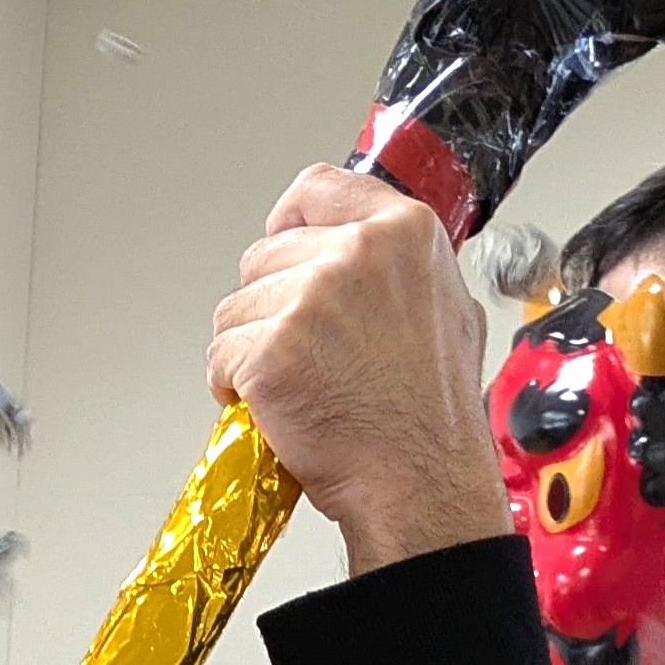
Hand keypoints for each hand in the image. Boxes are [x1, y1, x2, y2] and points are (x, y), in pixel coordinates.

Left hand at [207, 165, 508, 578]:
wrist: (417, 475)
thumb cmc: (430, 410)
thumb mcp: (445, 305)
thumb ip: (398, 264)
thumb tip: (363, 247)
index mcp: (404, 230)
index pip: (316, 188)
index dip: (290, 222)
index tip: (285, 244)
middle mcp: (355, 253)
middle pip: (264, 256)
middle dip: (269, 305)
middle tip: (308, 353)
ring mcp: (309, 299)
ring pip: (234, 309)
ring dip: (248, 349)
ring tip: (297, 384)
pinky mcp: (269, 349)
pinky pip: (219, 356)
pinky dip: (233, 386)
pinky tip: (276, 406)